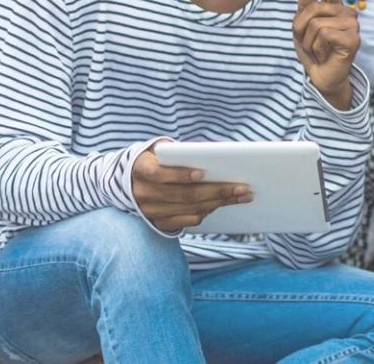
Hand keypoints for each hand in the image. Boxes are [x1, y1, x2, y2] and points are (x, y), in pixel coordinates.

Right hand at [132, 146, 251, 232]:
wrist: (131, 182)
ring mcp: (150, 211)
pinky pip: (188, 220)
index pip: (159, 174)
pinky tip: (223, 203)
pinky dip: (207, 212)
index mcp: (141, 170)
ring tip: (242, 195)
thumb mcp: (159, 149)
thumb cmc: (156, 160)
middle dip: (216, 190)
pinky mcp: (159, 223)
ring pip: (190, 209)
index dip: (180, 174)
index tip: (203, 173)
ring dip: (219, 202)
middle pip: (183, 195)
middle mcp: (143, 194)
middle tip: (243, 187)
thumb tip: (211, 155)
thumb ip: (177, 151)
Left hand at [292, 0, 359, 109]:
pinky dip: (317, 48)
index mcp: (335, 6)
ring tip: (317, 50)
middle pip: (314, 7)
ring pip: (316, 23)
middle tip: (308, 42)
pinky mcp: (353, 39)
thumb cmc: (313, 50)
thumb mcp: (302, 25)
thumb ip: (304, 6)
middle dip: (300, 27)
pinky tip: (323, 56)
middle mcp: (346, 12)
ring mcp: (352, 25)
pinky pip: (324, 34)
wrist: (321, 77)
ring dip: (308, 42)